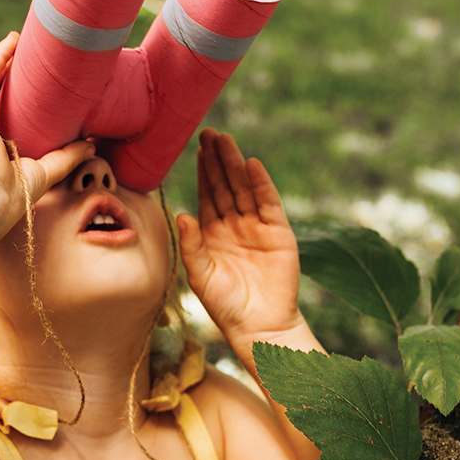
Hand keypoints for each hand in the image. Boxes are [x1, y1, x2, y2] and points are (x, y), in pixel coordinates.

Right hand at [0, 32, 94, 231]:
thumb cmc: (10, 196)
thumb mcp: (43, 172)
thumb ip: (65, 157)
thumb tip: (92, 144)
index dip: (15, 96)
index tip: (34, 79)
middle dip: (6, 72)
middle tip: (26, 53)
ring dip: (0, 59)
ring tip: (17, 40)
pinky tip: (9, 45)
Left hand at [178, 128, 305, 343]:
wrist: (259, 326)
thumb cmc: (226, 306)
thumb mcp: (201, 275)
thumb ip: (191, 246)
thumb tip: (181, 214)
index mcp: (213, 233)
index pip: (207, 195)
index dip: (203, 172)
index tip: (196, 147)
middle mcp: (234, 225)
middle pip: (225, 185)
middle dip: (217, 159)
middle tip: (209, 132)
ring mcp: (257, 227)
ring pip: (244, 188)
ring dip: (235, 164)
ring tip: (226, 139)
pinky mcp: (278, 233)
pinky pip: (268, 203)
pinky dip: (261, 184)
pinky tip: (252, 165)